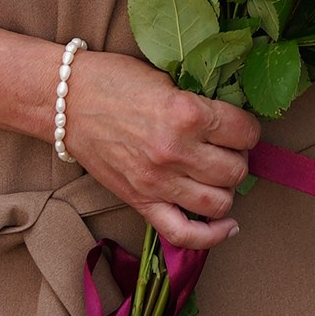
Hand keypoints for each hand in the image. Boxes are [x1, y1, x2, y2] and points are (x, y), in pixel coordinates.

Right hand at [62, 49, 259, 249]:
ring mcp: (158, 182)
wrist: (66, 101)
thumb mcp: (167, 80)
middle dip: (238, 159)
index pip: (244, 132)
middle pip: (236, 170)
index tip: (241, 128)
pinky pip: (183, 233)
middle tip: (227, 149)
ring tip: (217, 176)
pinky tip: (227, 226)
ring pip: (218, 202)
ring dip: (226, 190)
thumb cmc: (114, 81)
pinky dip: (211, 236)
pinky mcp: (141, 202)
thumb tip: (231, 122)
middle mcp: (176, 151)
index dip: (248, 130)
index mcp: (187, 113)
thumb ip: (199, 104)